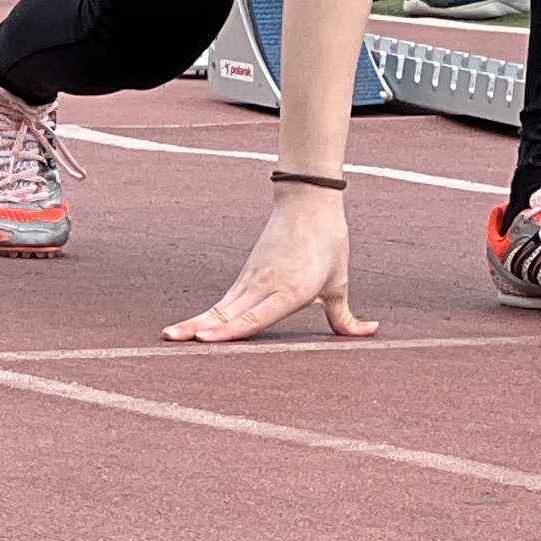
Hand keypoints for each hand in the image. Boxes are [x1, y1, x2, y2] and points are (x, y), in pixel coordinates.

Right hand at [163, 187, 376, 343]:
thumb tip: (371, 331)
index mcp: (291, 290)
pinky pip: (223, 302)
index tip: (206, 339)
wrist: (308, 200)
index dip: (231, 330)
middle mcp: (266, 286)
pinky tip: (188, 328)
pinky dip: (205, 316)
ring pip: (219, 308)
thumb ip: (347, 317)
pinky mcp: (246, 276)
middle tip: (171, 341)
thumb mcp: (340, 282)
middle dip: (200, 329)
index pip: (256, 316)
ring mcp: (252, 280)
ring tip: (168, 336)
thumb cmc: (328, 241)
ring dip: (194, 323)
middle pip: (228, 313)